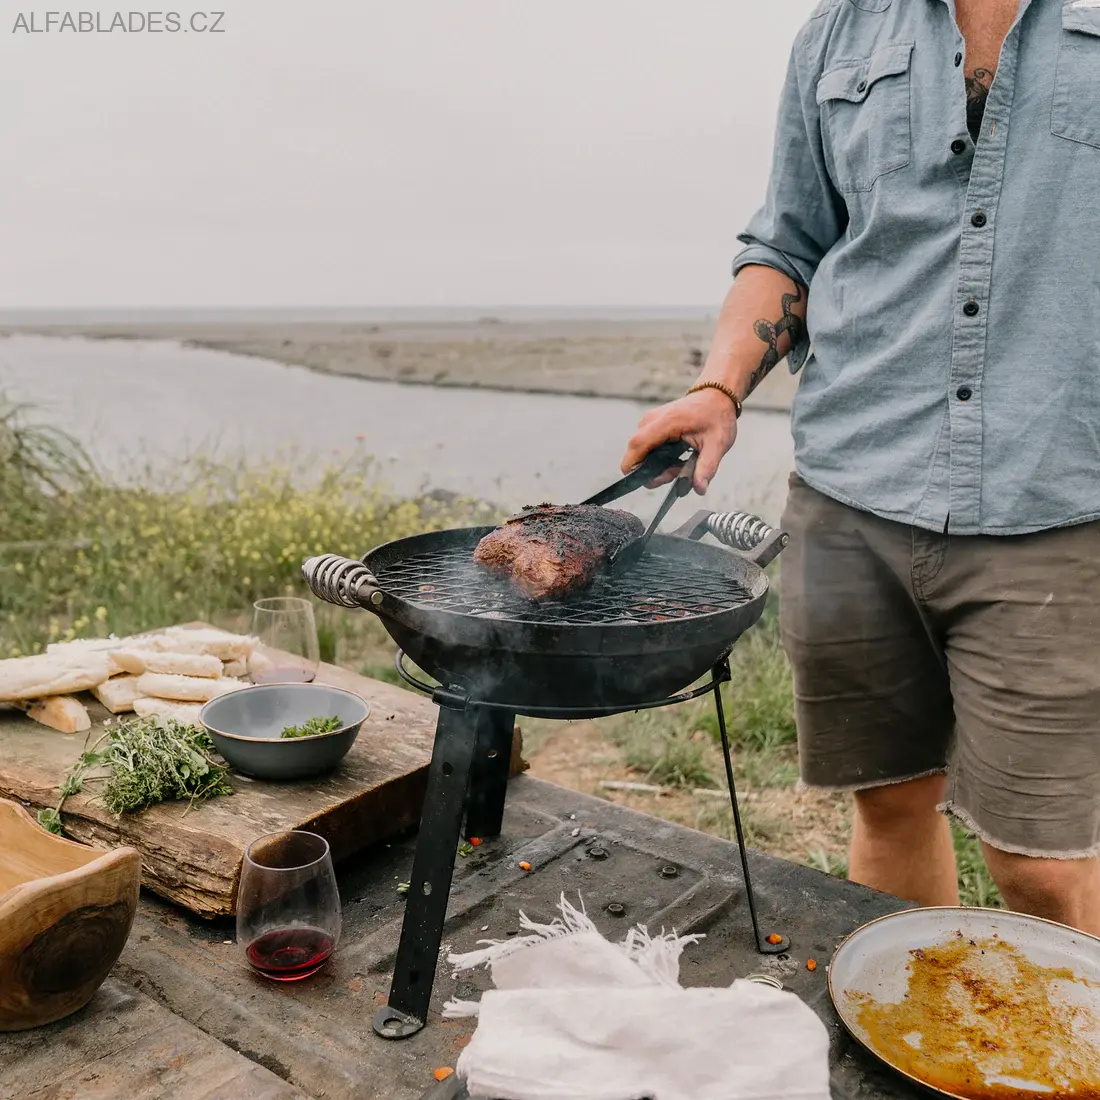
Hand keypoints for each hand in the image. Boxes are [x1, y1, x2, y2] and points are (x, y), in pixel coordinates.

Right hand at [621, 388, 738, 494]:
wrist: (716, 397)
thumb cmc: (716, 417)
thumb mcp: (718, 444)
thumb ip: (707, 468)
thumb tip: (699, 489)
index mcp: (667, 422)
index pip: (637, 446)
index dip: (633, 467)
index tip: (644, 481)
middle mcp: (651, 420)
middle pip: (637, 453)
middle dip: (653, 472)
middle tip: (678, 472)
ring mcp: (649, 421)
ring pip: (641, 452)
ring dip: (657, 466)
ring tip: (680, 464)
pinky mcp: (650, 425)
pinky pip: (646, 447)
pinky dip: (658, 458)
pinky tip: (676, 457)